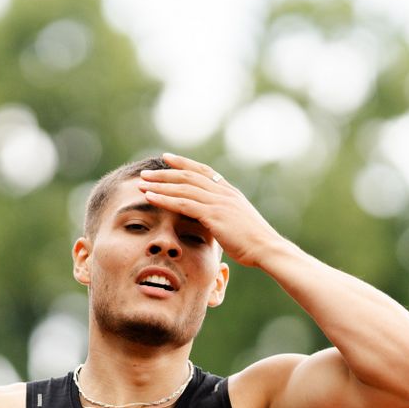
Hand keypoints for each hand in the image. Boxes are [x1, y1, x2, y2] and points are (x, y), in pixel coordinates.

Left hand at [137, 154, 285, 267]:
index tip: (167, 159)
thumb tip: (213, 220)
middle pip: (188, 175)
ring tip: (141, 183)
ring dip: (159, 184)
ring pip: (183, 187)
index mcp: (229, 192)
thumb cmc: (254, 242)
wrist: (267, 248)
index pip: (203, 171)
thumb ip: (224, 216)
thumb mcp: (238, 223)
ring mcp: (218, 202)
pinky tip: (150, 197)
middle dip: (165, 173)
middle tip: (146, 172)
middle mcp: (223, 192)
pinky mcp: (213, 214)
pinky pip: (183, 203)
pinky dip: (164, 198)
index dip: (183, 163)